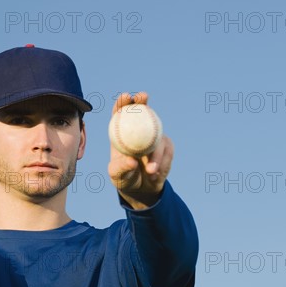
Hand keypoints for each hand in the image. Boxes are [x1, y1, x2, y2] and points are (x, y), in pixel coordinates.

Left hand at [108, 92, 173, 208]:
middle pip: (141, 110)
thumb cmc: (125, 179)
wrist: (141, 189)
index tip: (126, 97)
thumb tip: (132, 161)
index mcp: (122, 134)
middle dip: (142, 100)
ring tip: (150, 171)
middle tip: (143, 97)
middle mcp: (138, 132)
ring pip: (158, 136)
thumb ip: (121, 168)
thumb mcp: (117, 176)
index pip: (121, 113)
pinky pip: (167, 151)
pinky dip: (162, 163)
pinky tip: (156, 174)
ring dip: (156, 154)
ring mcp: (154, 137)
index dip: (123, 102)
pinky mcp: (166, 146)